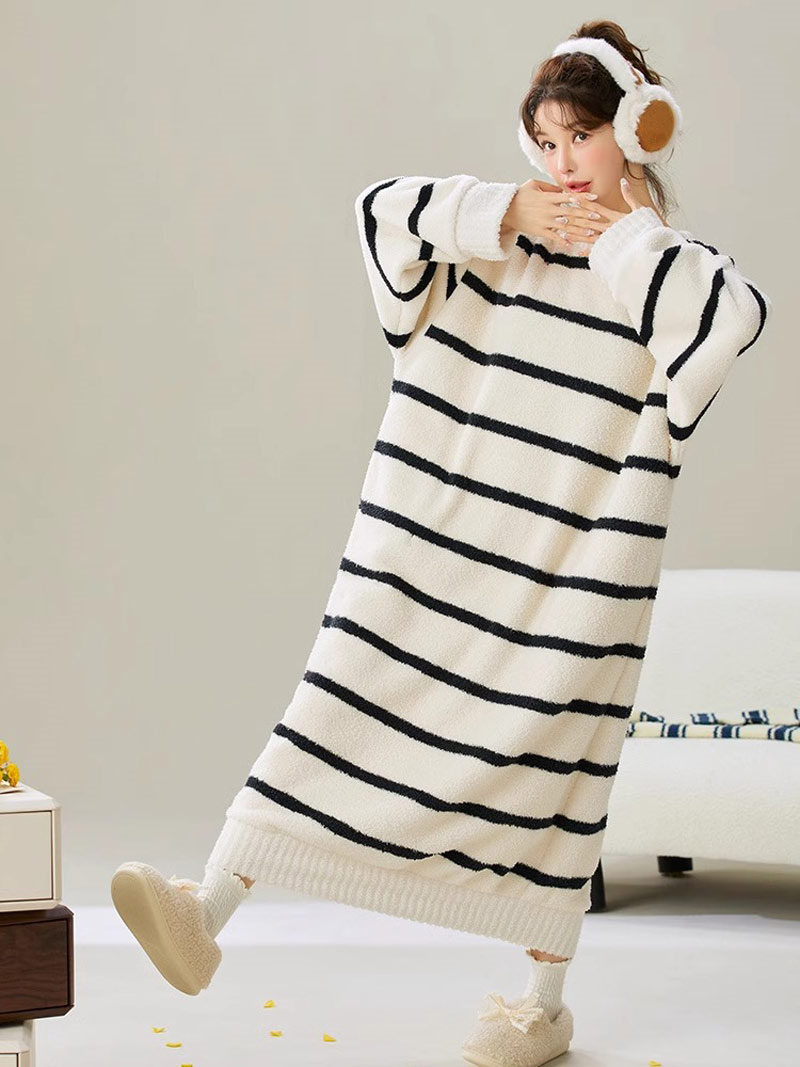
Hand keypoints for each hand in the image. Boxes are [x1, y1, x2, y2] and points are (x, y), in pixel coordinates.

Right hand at [502, 179, 613, 255]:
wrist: (505, 210)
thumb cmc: (520, 195)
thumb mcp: (534, 184)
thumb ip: (550, 187)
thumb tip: (563, 190)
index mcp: (549, 197)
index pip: (570, 197)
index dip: (583, 198)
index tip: (595, 198)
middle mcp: (549, 210)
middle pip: (572, 212)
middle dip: (587, 215)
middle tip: (599, 218)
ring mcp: (545, 222)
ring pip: (566, 226)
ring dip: (580, 230)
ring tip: (591, 233)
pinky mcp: (540, 231)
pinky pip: (554, 237)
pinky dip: (563, 241)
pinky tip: (572, 245)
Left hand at [550, 177, 665, 255]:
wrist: (655, 243)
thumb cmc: (648, 226)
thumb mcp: (640, 209)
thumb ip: (630, 196)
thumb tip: (624, 181)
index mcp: (615, 216)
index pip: (595, 207)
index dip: (583, 202)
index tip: (571, 197)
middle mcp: (610, 227)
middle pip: (588, 221)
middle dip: (573, 217)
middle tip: (559, 214)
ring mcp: (610, 239)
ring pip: (588, 235)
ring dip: (574, 234)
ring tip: (561, 232)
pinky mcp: (612, 250)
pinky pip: (597, 251)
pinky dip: (586, 251)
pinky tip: (575, 250)